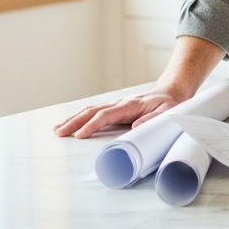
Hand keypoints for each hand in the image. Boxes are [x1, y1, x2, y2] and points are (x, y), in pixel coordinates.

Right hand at [53, 88, 183, 138]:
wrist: (172, 93)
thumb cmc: (170, 105)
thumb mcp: (168, 112)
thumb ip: (153, 119)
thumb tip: (134, 127)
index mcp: (131, 105)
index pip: (106, 114)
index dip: (92, 124)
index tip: (80, 135)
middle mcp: (120, 103)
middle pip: (93, 111)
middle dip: (75, 122)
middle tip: (59, 133)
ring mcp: (116, 105)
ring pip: (90, 110)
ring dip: (73, 119)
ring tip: (57, 129)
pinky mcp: (115, 109)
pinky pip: (94, 112)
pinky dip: (79, 117)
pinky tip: (68, 123)